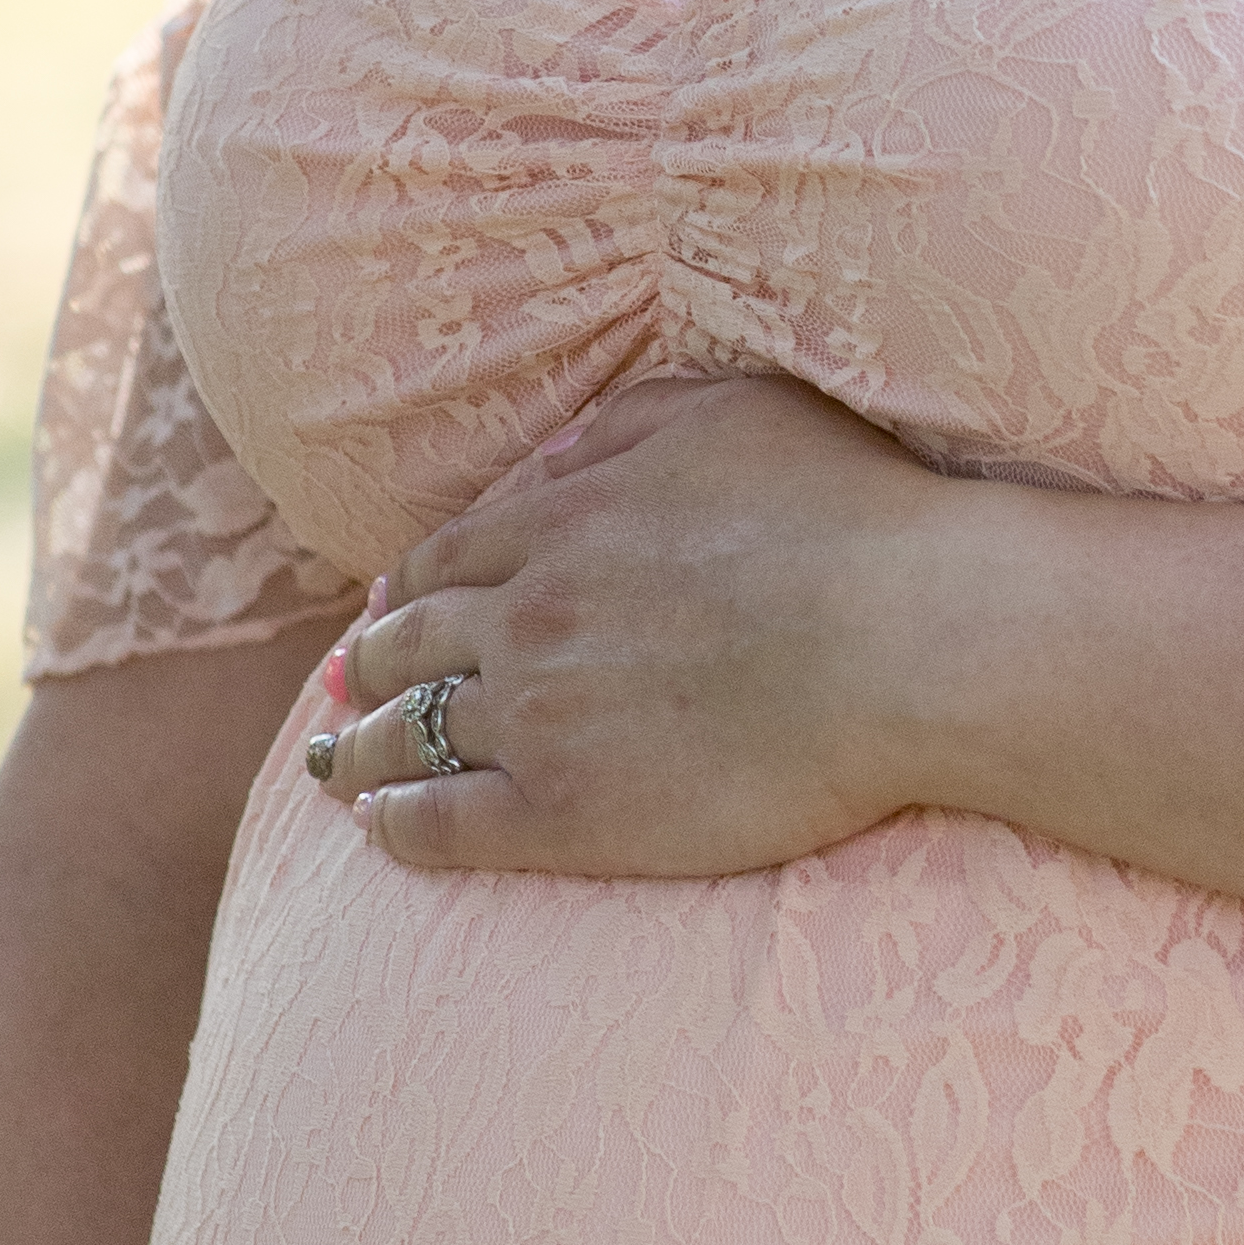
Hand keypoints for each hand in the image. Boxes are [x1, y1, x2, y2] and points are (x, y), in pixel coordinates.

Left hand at [310, 372, 962, 879]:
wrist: (909, 638)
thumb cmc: (849, 517)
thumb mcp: (730, 416)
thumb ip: (624, 429)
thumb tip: (548, 460)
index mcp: (562, 517)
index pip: (447, 558)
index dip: (408, 588)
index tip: (387, 610)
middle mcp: (527, 614)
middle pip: (407, 643)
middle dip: (365, 665)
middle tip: (342, 688)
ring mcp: (538, 717)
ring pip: (408, 731)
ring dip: (357, 747)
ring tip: (334, 767)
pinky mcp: (566, 813)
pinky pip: (443, 821)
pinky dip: (397, 822)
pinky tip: (380, 829)